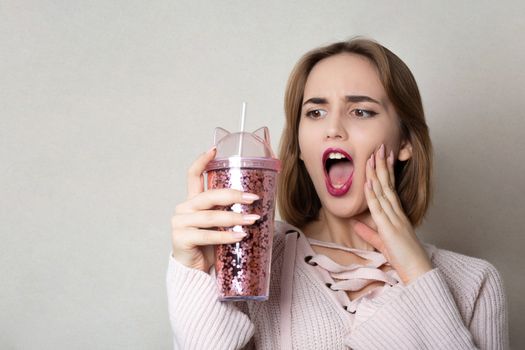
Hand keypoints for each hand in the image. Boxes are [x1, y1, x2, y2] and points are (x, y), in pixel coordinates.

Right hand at [171, 147, 259, 272]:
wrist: (197, 272)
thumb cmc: (211, 246)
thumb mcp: (220, 225)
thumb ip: (228, 211)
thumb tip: (257, 201)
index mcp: (192, 202)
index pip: (193, 175)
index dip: (202, 161)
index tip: (214, 149)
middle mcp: (184, 209)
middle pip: (209, 196)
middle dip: (233, 195)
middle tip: (253, 198)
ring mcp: (180, 223)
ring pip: (210, 217)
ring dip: (234, 218)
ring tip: (252, 220)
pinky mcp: (181, 239)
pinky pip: (207, 235)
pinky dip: (226, 236)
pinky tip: (240, 235)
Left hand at [352, 143, 432, 284]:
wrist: (417, 271)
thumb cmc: (403, 258)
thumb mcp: (382, 242)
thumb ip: (368, 232)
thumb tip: (355, 223)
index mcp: (397, 214)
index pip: (390, 188)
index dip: (386, 172)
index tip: (383, 156)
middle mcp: (397, 213)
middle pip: (387, 184)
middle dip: (382, 165)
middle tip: (379, 146)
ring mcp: (394, 219)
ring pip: (383, 192)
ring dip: (376, 174)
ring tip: (373, 156)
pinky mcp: (390, 229)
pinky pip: (379, 209)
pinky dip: (372, 195)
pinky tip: (368, 183)